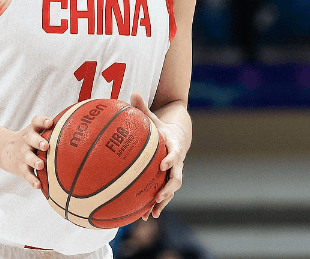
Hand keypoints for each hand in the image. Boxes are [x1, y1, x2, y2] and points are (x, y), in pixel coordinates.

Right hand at [0, 115, 51, 189]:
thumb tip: (82, 129)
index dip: (42, 121)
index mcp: (32, 130)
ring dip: (34, 161)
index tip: (50, 122)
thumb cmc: (28, 140)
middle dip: (38, 141)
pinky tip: (38, 185)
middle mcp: (27, 141)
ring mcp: (23, 154)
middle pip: (31, 138)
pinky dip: (32, 180)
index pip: (36, 121)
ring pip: (28, 157)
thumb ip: (53, 131)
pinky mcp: (20, 167)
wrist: (2, 148)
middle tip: (46, 146)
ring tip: (41, 165)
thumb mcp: (35, 132)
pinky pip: (26, 174)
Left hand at [130, 92, 186, 217]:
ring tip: (152, 213)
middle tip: (160, 195)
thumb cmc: (161, 128)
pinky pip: (163, 195)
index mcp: (173, 147)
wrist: (177, 138)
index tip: (164, 164)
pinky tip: (145, 216)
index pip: (175, 153)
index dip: (171, 159)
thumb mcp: (154, 117)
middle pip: (177, 177)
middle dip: (169, 187)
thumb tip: (132, 92)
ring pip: (171, 190)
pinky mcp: (168, 182)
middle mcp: (176, 163)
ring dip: (163, 202)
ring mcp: (173, 174)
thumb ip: (143, 107)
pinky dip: (156, 205)